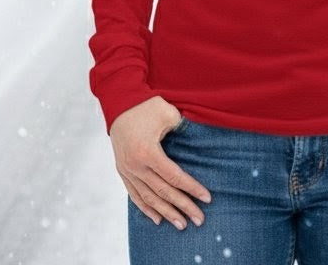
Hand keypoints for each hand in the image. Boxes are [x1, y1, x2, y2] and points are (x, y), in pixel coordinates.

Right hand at [109, 96, 211, 228]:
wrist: (120, 103)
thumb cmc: (147, 106)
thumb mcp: (168, 113)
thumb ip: (182, 129)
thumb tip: (196, 143)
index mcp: (148, 152)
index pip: (175, 177)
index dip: (192, 189)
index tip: (207, 198)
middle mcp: (136, 166)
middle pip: (163, 192)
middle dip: (183, 207)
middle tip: (199, 219)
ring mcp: (127, 170)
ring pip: (149, 198)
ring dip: (166, 213)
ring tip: (181, 225)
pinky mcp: (123, 170)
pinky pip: (134, 194)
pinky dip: (146, 208)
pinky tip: (157, 219)